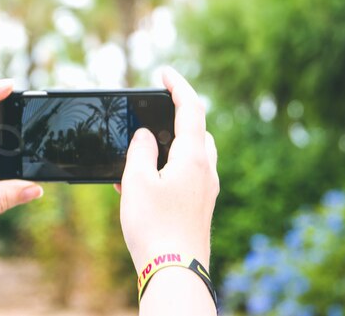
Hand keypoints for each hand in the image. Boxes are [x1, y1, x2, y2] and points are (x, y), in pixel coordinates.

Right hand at [117, 67, 218, 272]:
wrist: (175, 271)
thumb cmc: (155, 226)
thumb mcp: (138, 181)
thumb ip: (139, 150)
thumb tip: (144, 134)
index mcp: (194, 157)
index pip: (191, 108)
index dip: (178, 86)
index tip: (166, 72)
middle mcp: (206, 170)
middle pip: (197, 131)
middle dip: (175, 118)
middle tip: (151, 115)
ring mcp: (206, 190)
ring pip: (193, 154)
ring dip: (171, 145)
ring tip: (142, 154)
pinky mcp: (200, 207)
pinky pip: (188, 176)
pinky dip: (169, 169)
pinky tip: (144, 184)